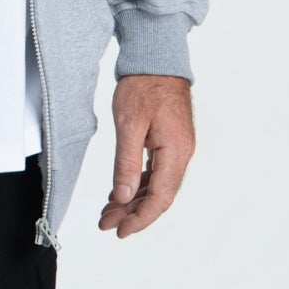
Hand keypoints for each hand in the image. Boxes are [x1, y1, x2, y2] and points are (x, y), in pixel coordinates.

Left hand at [98, 74, 194, 237]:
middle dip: (132, 213)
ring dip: (133, 200)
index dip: (140, 219)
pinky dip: (137, 183)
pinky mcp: (169, 142)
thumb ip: (127, 164)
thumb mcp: (129, 125)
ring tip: (108, 212)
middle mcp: (181, 154)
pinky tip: (120, 191)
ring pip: (156, 185)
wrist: (156, 57)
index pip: (160, 198)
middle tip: (106, 224)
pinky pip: (155, 171)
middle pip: (159, 195)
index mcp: (176, 152)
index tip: (120, 231)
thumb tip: (123, 197)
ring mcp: (177, 148)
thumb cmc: (144, 85)